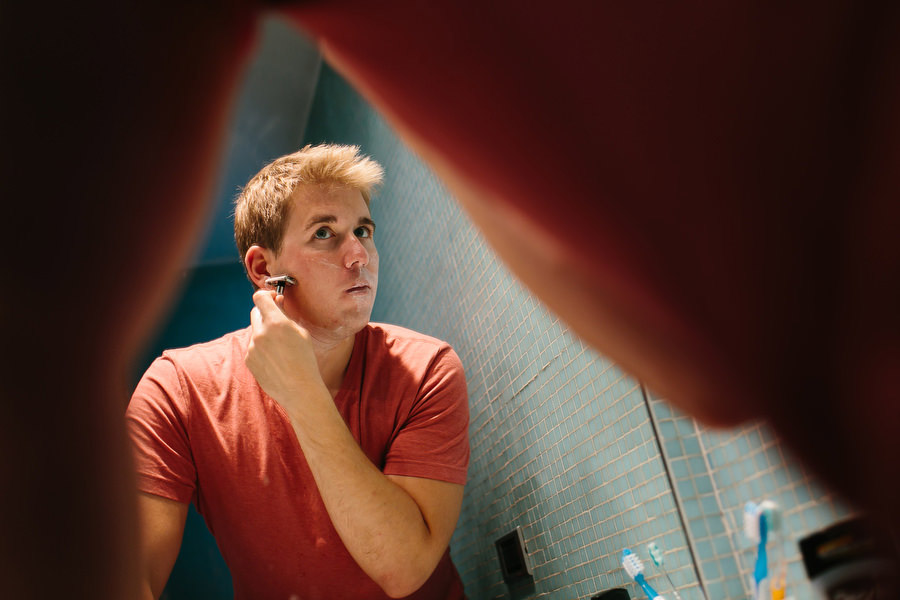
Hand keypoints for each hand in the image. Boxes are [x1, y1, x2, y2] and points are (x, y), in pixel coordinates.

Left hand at [246, 290, 320, 405]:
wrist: (299, 389)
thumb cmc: (305, 360)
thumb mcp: (301, 333)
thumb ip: (286, 316)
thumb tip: (277, 304)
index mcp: (275, 322)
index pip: (259, 297)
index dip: (266, 295)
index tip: (272, 299)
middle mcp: (260, 333)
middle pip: (255, 312)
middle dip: (265, 313)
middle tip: (277, 321)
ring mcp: (252, 347)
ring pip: (256, 332)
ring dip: (265, 334)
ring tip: (281, 349)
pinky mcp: (249, 360)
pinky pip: (254, 348)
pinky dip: (262, 349)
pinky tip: (276, 360)